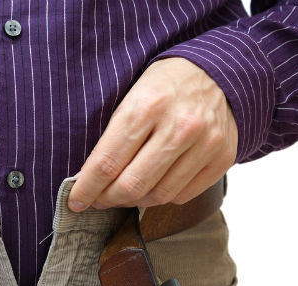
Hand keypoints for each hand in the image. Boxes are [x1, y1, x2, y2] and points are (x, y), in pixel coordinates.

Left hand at [67, 57, 237, 210]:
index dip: (87, 188)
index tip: (76, 201)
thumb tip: (88, 178)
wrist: (219, 71)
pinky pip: (182, 196)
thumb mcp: (131, 95)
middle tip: (98, 199)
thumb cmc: (164, 86)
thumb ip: (112, 135)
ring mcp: (205, 143)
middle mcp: (179, 126)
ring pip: (157, 196)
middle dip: (107, 199)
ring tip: (123, 193)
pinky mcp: (222, 157)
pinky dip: (161, 197)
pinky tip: (152, 186)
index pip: (107, 162)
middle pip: (131, 185)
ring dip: (133, 201)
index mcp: (147, 106)